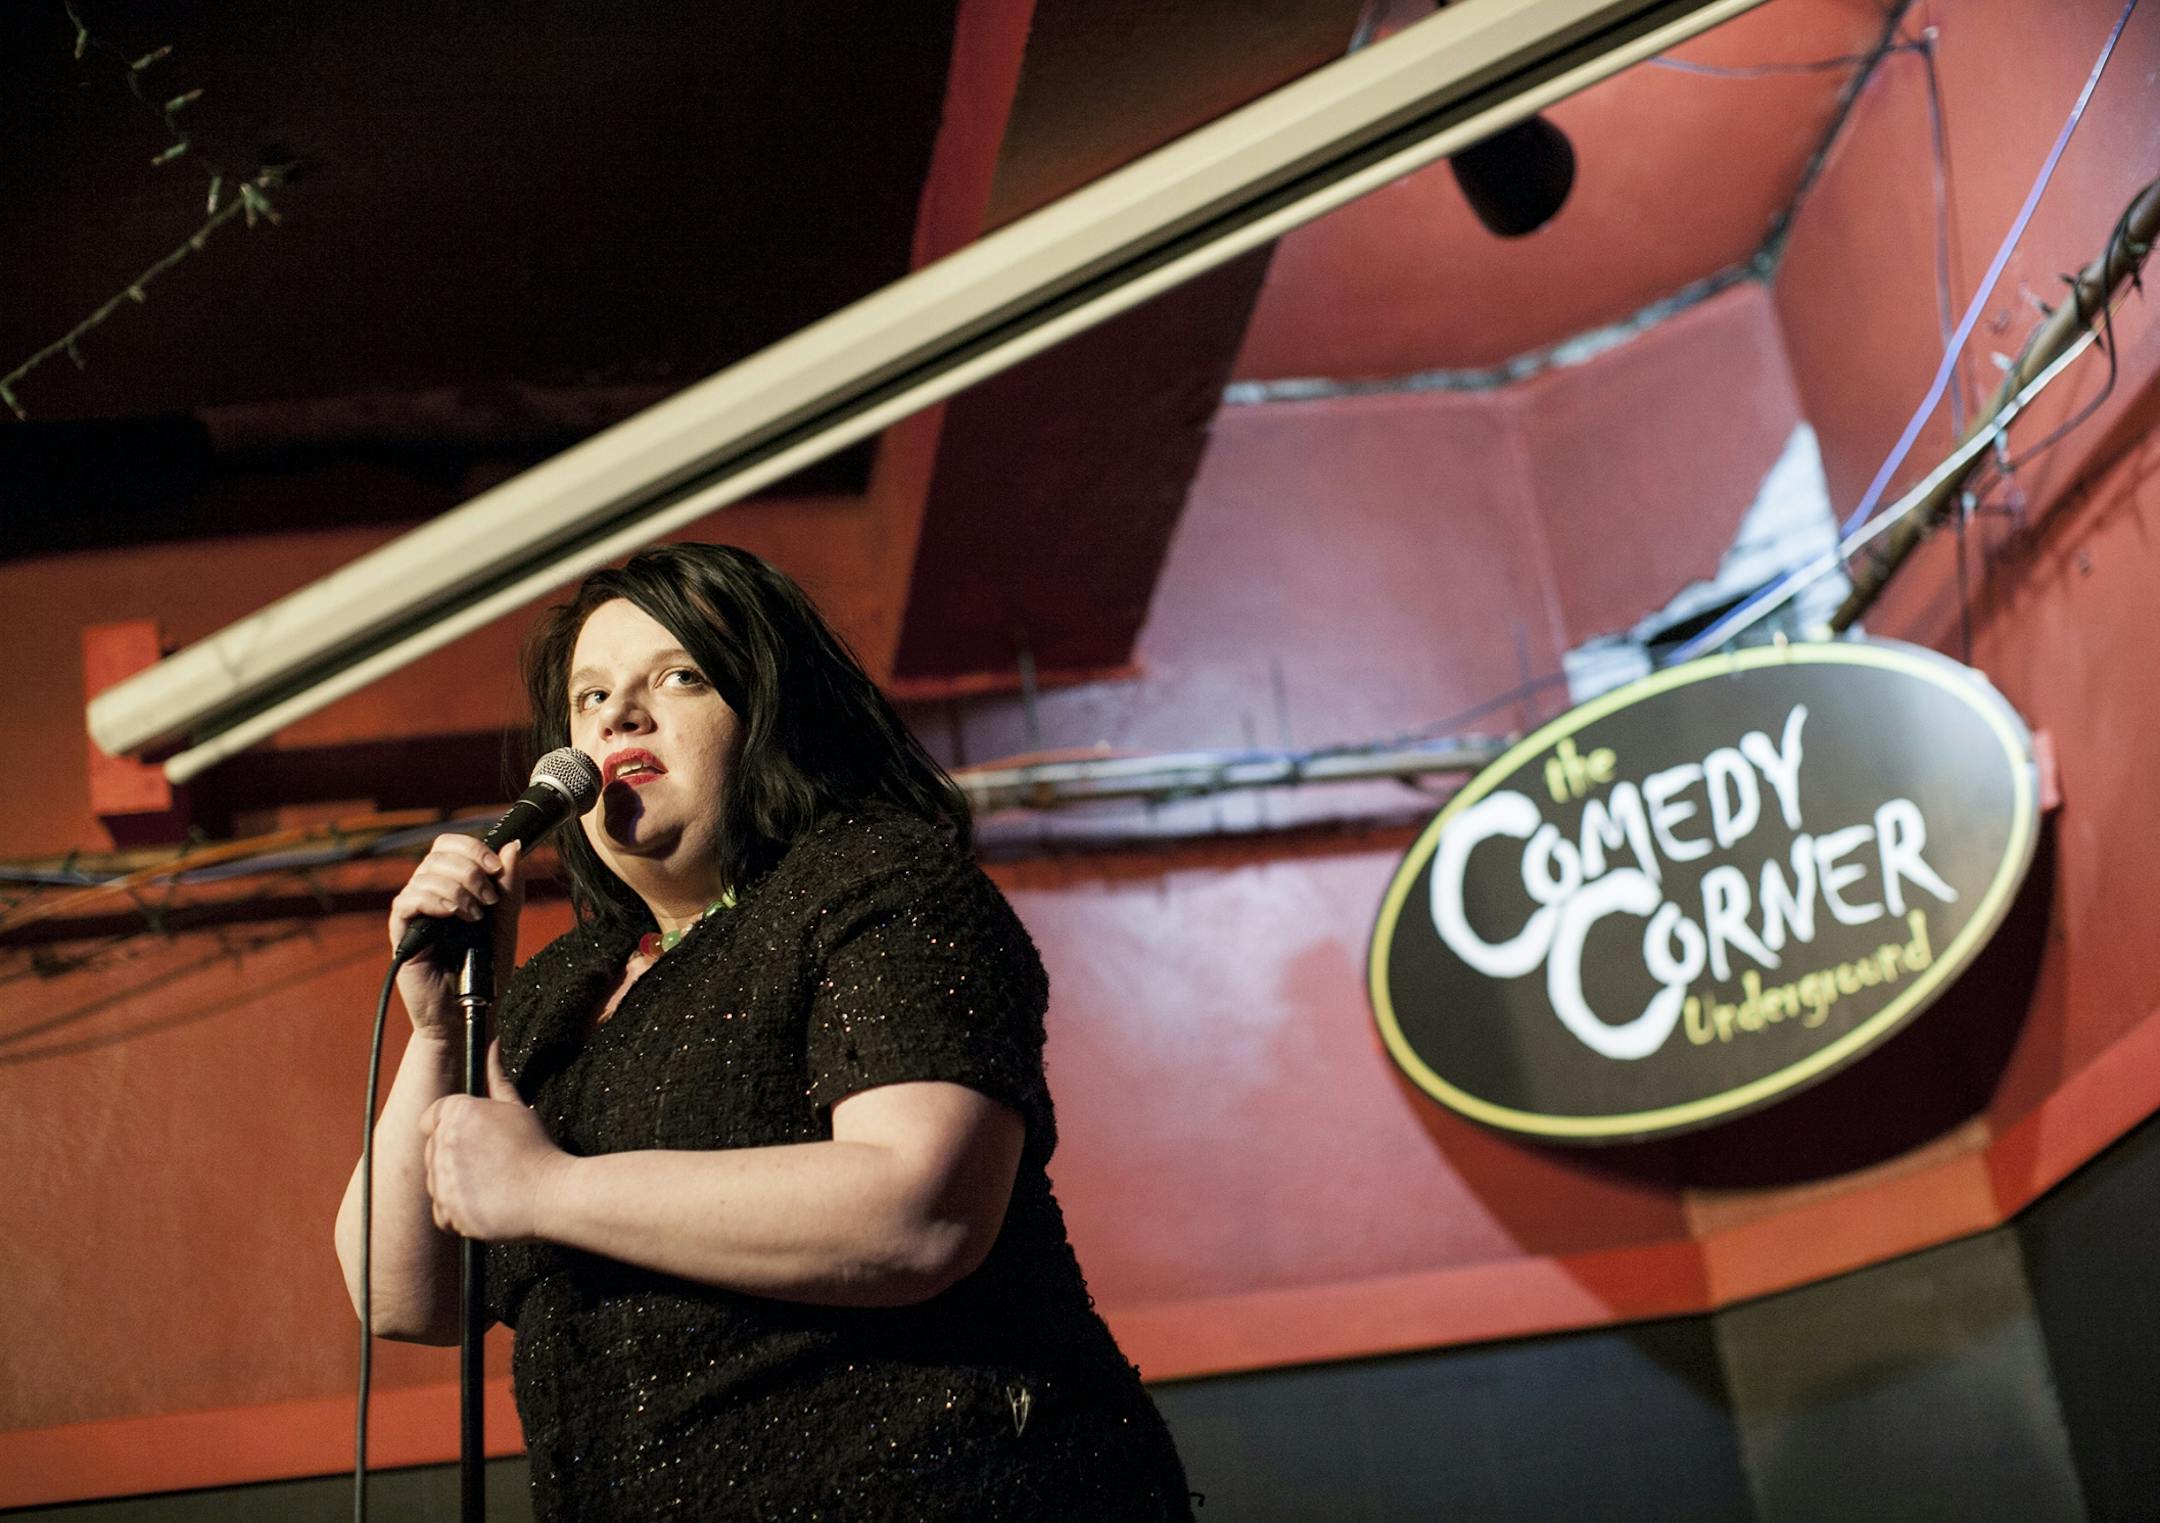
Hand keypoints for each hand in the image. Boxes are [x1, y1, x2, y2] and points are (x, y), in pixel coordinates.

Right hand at [389, 835, 525, 1040]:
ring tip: (474, 918)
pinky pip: (406, 901)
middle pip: (438, 855)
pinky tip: (453, 916)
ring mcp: (415, 912)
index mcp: (454, 886)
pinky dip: (433, 901)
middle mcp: (431, 894)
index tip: (496, 869)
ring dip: (457, 890)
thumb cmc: (487, 971)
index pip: (451, 846)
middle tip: (488, 901)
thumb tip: (513, 846)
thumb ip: (509, 887)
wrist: (472, 1009)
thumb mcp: (506, 923)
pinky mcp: (402, 933)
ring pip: (424, 875)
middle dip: (470, 871)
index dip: (472, 848)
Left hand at [418, 1040, 567, 1241]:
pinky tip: (486, 1203)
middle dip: (454, 1157)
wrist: (551, 1194)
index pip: (431, 1117)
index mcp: (458, 1112)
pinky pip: (441, 1211)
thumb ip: (496, 1078)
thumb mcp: (517, 1108)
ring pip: (435, 1182)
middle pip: (432, 1150)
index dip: (449, 1128)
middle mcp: (443, 1143)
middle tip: (491, 1164)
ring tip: (492, 1184)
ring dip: (456, 1185)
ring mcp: (442, 1179)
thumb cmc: (537, 1149)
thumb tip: (492, 1043)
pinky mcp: (446, 1210)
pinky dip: (457, 1211)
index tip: (472, 1139)